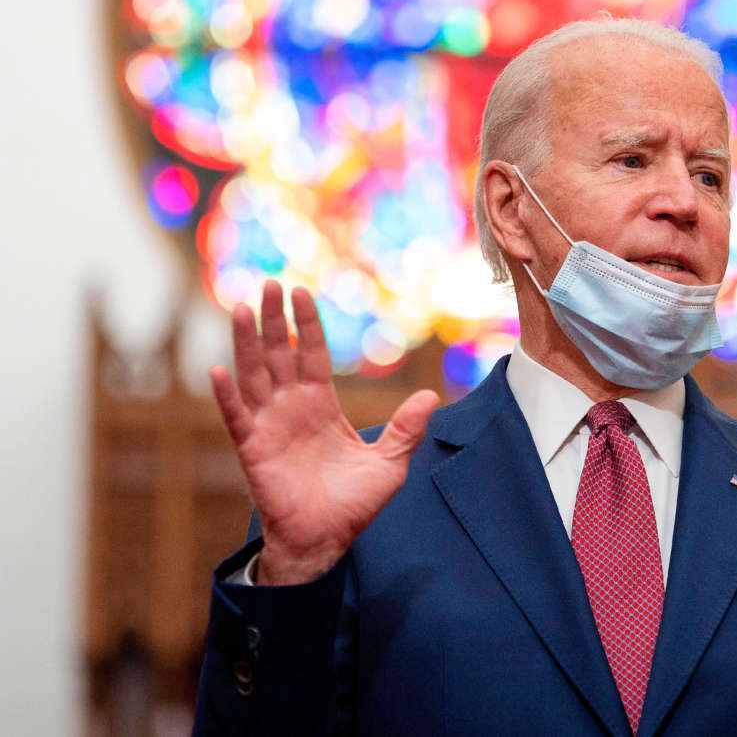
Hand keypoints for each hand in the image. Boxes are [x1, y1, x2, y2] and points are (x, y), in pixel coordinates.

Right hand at [209, 280, 438, 585]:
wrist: (326, 540)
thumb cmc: (353, 504)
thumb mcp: (390, 463)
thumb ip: (406, 429)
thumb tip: (430, 397)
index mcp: (321, 406)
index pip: (311, 355)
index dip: (306, 324)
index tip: (300, 292)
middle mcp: (291, 409)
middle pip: (279, 354)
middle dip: (273, 319)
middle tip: (269, 283)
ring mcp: (269, 426)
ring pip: (254, 374)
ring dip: (246, 342)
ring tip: (241, 308)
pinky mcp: (253, 449)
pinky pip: (237, 416)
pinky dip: (227, 394)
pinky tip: (218, 369)